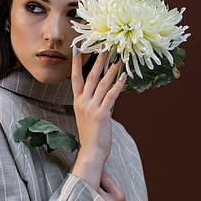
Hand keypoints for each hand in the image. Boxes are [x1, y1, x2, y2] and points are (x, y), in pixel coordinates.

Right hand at [71, 48, 125, 189]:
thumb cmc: (91, 137)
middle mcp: (83, 103)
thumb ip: (92, 105)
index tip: (77, 49)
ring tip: (118, 59)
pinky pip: (111, 96)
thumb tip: (102, 96)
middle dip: (98, 61)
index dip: (76, 63)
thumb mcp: (86, 118)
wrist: (90, 153)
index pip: (75, 78)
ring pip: (103, 84)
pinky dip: (118, 85)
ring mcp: (92, 108)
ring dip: (111, 70)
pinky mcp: (102, 114)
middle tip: (104, 48)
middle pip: (91, 77)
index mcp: (78, 103)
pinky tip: (124, 77)